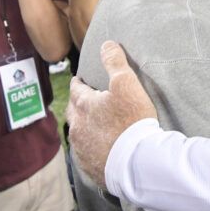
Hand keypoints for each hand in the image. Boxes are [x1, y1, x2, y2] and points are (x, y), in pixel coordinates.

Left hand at [66, 40, 156, 188]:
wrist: (136, 162)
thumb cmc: (132, 122)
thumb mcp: (127, 84)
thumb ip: (115, 62)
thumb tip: (106, 44)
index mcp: (84, 105)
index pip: (76, 89)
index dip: (78, 83)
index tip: (80, 81)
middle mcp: (77, 127)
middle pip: (72, 111)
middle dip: (77, 103)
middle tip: (83, 100)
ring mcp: (82, 148)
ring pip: (77, 133)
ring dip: (83, 127)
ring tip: (92, 125)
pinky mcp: (89, 166)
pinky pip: (86, 154)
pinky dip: (90, 148)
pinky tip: (99, 148)